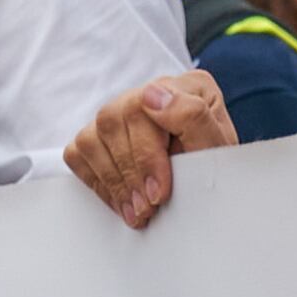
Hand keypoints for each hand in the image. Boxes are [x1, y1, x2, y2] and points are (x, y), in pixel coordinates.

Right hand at [63, 71, 239, 230]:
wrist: (209, 187)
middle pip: (115, 119)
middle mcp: (149, 92)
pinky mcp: (99, 134)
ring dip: (112, 181)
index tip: (158, 193)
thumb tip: (153, 96)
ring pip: (92, 136)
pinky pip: (78, 152)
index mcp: (186, 86)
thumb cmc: (215, 167)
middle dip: (130, 173)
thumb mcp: (219, 148)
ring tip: (136, 211)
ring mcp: (120, 111)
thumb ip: (193, 118)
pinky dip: (96, 180)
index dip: (149, 154)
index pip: (150, 104)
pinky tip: (121, 200)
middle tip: (146, 209)